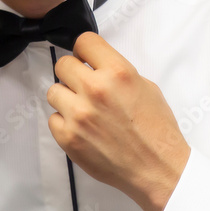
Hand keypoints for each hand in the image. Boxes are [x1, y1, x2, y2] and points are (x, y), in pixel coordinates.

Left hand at [47, 32, 190, 210]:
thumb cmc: (156, 129)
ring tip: (82, 110)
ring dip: (65, 98)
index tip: (86, 60)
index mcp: (117, 72)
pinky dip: (63, 122)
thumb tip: (94, 66)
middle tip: (83, 87)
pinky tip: (80, 129)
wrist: (157, 168)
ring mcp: (78, 115)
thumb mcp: (145, 87)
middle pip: (62, 64)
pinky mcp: (68, 138)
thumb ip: (116, 73)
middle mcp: (95, 89)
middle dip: (72, 73)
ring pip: (53, 91)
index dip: (84, 51)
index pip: (83, 41)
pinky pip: (52, 119)